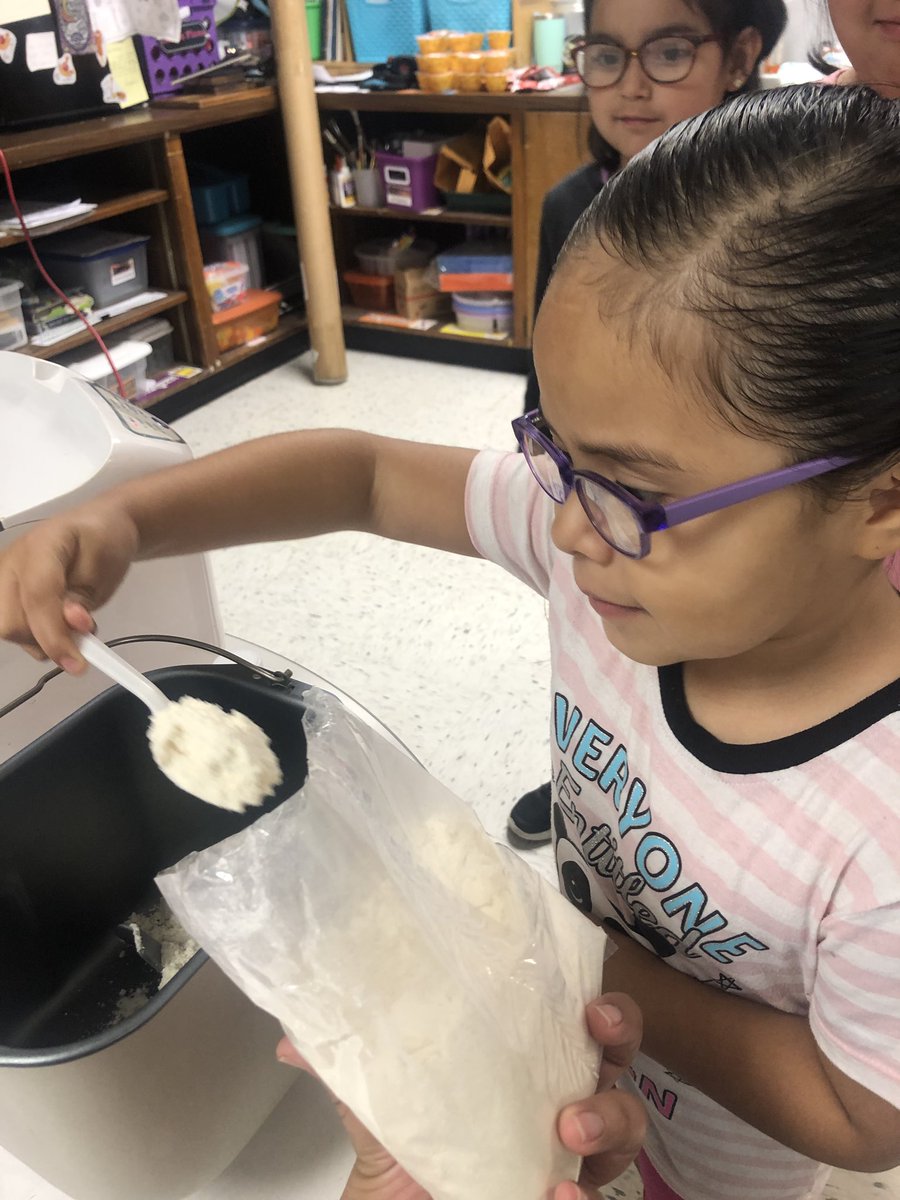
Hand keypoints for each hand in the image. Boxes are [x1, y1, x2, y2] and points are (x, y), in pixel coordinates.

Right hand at [0, 504, 138, 670]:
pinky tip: (59, 627)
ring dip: (44, 641)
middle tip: (82, 637)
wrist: (96, 528)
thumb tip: (73, 624)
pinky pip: (14, 630)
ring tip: (75, 627)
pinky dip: (38, 638)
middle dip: (47, 639)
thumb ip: (84, 596)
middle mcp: (11, 563)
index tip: (78, 663)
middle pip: (11, 621)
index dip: (55, 634)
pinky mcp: (4, 594)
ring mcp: (3, 578)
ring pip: (9, 630)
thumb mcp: (105, 564)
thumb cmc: (103, 542)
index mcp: (40, 546)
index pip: (37, 596)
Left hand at [275, 990, 645, 1199]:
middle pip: (619, 1062)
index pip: (580, 1019)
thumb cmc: (402, 1154)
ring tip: (569, 1128)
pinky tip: (558, 1195)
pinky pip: (590, 1198)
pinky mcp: (563, 1196)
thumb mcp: (377, 1104)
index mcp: (525, 1060)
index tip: (593, 1001)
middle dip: (621, 1042)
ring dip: (611, 1119)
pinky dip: (580, 1198)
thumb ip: (346, 1065)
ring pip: (627, 1131)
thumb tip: (291, 1039)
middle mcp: (560, 1100)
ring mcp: (571, 1160)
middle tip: (595, 1036)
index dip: (603, 1004)